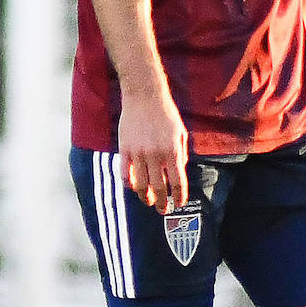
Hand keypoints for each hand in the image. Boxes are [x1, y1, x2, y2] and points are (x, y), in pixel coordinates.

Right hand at [118, 88, 188, 213]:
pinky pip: (125, 173)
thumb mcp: (181, 133)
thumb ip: (181, 154)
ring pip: (141, 184)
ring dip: (145, 197)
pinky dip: (129, 184)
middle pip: (159, 187)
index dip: (179, 196)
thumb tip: (179, 173)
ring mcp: (138, 153)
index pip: (178, 182)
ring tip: (148, 201)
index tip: (179, 203)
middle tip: (163, 210)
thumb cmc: (166, 114)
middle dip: (162, 202)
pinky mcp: (124, 149)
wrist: (145, 96)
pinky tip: (133, 188)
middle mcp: (156, 155)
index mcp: (172, 151)